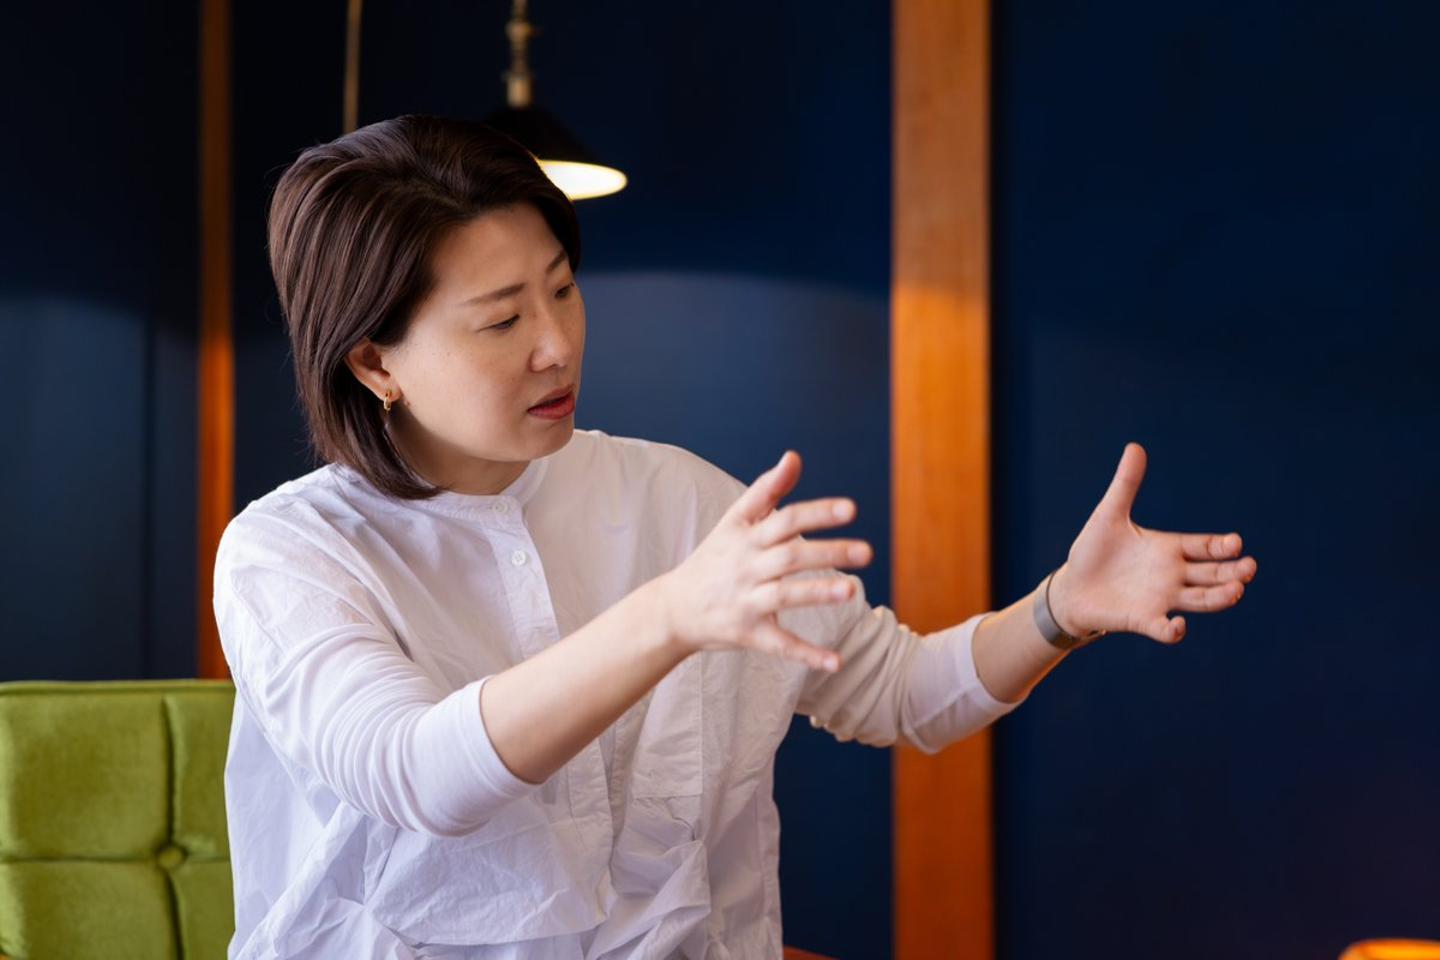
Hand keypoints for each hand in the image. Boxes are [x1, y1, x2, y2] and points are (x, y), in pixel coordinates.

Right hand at [655, 451, 872, 671]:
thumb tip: (794, 457)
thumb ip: (767, 489)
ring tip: (851, 591)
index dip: (816, 513)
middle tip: (867, 551)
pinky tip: (835, 661)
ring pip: (784, 596)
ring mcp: (746, 601)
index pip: (784, 520)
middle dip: (828, 552)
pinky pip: (779, 643)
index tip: (850, 509)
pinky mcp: (748, 632)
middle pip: (790, 556)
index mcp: (746, 537)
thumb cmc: (713, 559)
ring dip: (817, 594)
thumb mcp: (734, 522)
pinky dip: (806, 653)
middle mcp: (746, 567)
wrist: (673, 608)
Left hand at [1048, 443, 1256, 643]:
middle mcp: (1173, 575)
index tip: (1235, 542)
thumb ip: (1125, 484)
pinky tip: (1177, 626)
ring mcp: (1161, 599)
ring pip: (1200, 600)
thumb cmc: (1094, 551)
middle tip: (1248, 568)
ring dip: (1218, 598)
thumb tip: (1135, 446)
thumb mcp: (1109, 515)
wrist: (1072, 587)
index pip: (1204, 547)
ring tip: (1235, 592)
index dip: (1221, 546)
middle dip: (1231, 572)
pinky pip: (1162, 628)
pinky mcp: (1142, 619)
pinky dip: (1171, 629)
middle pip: (1211, 574)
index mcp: (1169, 548)